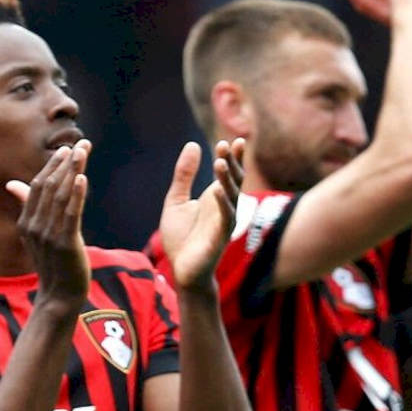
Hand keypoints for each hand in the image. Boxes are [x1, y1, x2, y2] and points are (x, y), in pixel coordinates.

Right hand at [5, 141, 91, 308]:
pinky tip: (82, 178)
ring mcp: (48, 235)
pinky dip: (76, 194)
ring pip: (60, 196)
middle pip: (48, 186)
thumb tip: (12, 184)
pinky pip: (71, 214)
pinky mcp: (65, 243)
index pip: (37, 186)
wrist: (60, 295)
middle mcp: (34, 227)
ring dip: (73, 171)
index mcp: (26, 222)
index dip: (53, 166)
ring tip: (83, 153)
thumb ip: (28, 206)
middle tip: (80, 144)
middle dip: (64, 163)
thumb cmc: (52, 262)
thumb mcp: (36, 233)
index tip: (68, 148)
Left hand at [158, 138, 243, 292]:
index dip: (232, 157)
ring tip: (220, 162)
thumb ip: (184, 175)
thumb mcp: (176, 200)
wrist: (183, 270)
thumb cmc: (182, 237)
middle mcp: (225, 206)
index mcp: (217, 197)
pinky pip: (225, 217)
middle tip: (226, 144)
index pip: (229, 172)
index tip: (231, 140)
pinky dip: (223, 203)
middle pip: (234, 180)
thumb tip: (192, 145)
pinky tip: (216, 191)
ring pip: (231, 195)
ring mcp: (225, 220)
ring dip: (226, 179)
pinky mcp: (220, 236)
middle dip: (232, 162)